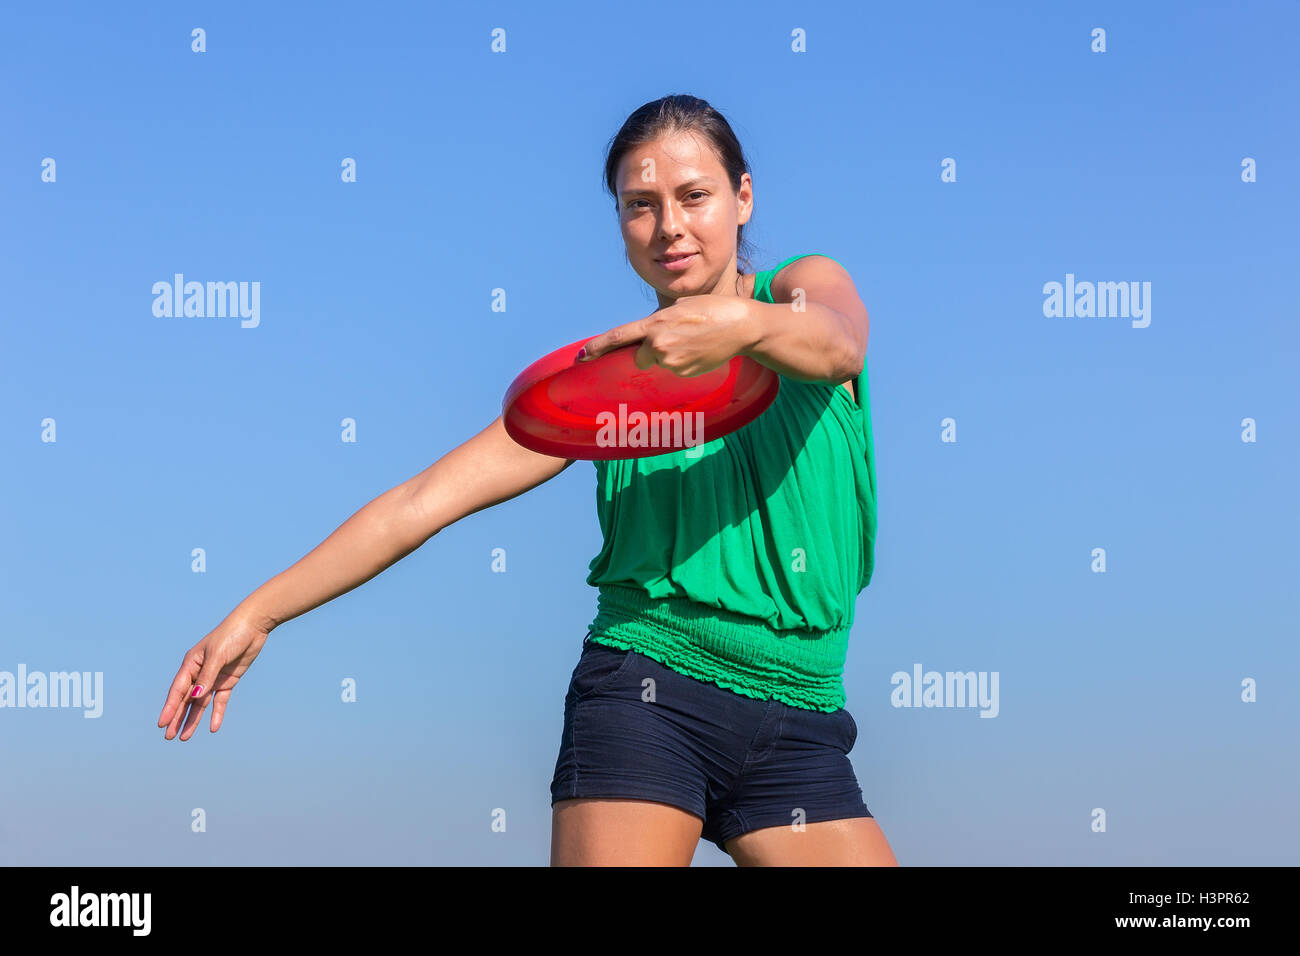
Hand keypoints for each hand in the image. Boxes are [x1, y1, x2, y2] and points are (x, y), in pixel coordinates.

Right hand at [158, 613, 270, 739]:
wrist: (253, 626)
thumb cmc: (231, 635)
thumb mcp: (218, 655)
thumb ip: (207, 677)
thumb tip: (195, 697)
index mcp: (191, 664)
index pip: (178, 690)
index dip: (170, 708)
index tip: (162, 724)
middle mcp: (200, 672)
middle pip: (186, 700)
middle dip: (177, 718)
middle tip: (169, 737)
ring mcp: (214, 677)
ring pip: (200, 703)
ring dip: (193, 719)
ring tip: (185, 737)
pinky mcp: (228, 680)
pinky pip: (220, 700)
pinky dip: (216, 713)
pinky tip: (213, 727)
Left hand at [578, 294, 756, 376]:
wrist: (741, 325)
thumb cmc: (712, 309)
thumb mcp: (679, 307)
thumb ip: (659, 321)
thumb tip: (650, 337)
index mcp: (655, 324)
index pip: (618, 337)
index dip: (597, 347)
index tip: (580, 356)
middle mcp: (659, 345)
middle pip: (640, 357)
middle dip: (648, 351)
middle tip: (673, 338)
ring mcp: (673, 362)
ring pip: (661, 363)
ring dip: (670, 355)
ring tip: (693, 341)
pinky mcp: (686, 373)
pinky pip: (676, 369)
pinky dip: (684, 361)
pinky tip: (700, 350)